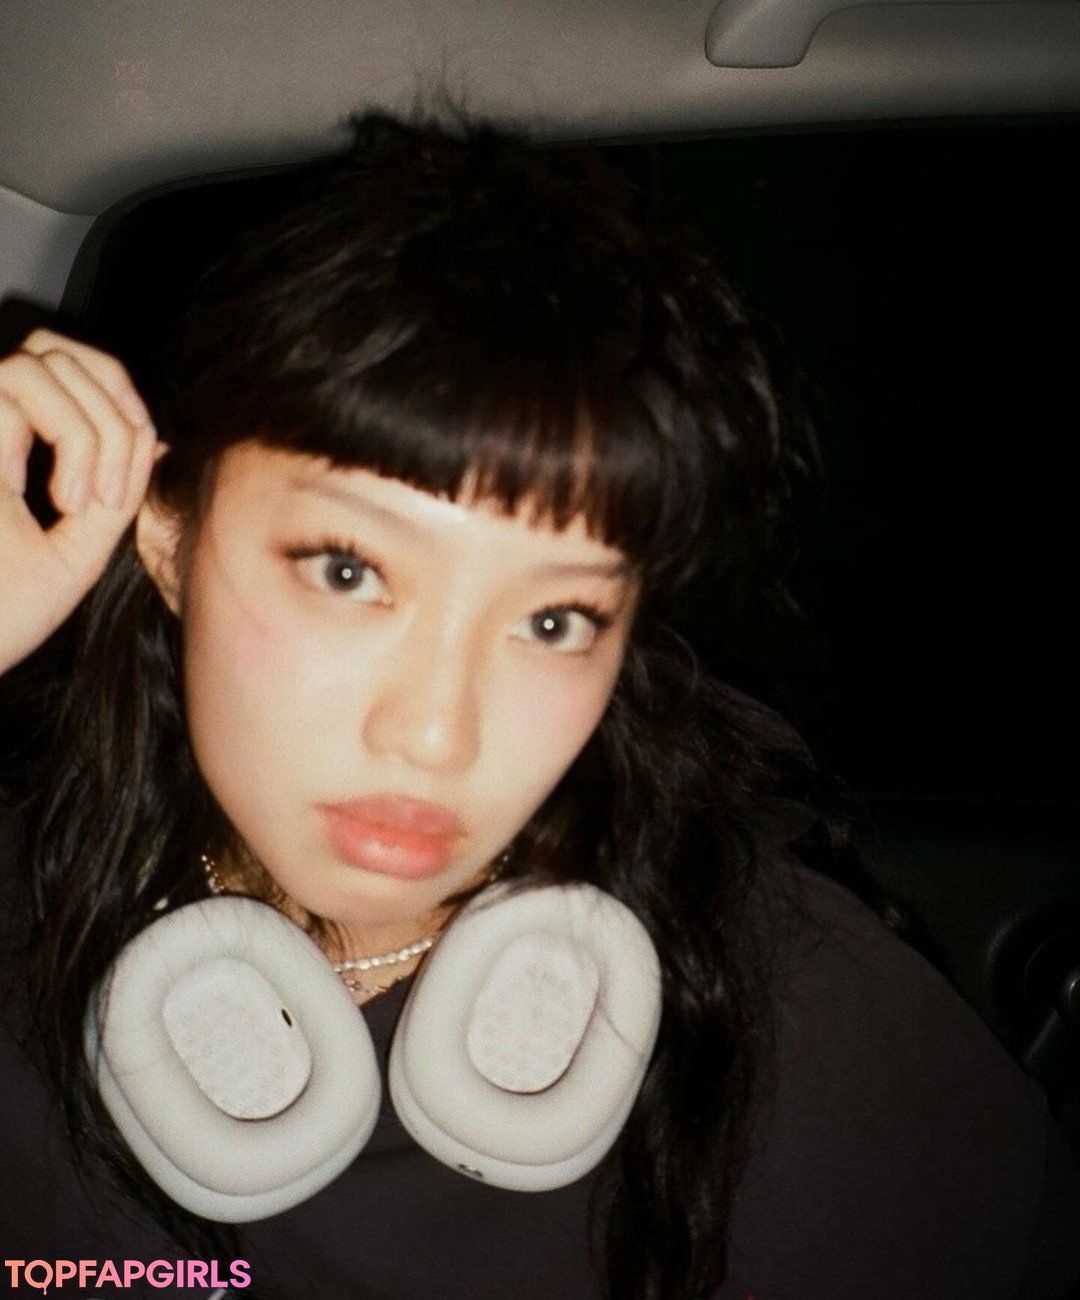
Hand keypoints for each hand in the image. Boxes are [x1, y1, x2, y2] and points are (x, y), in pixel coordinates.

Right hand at [0, 329, 157, 675]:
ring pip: (38, 364)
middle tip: (108, 497)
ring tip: (78, 503)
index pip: (71, 372)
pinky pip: (13, 391)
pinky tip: (54, 500)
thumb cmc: (2, 615)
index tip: (125, 488)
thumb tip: (154, 437)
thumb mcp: (76, 551)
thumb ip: (112, 497)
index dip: (119, 404)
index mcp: (7, 446)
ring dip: (86, 431)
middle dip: (111, 414)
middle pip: (56, 350)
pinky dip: (66, 440)